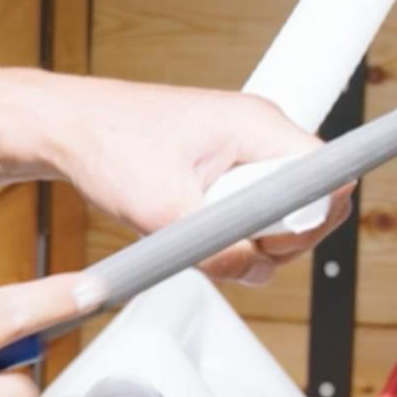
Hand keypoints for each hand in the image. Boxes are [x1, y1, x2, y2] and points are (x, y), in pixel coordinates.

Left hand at [29, 78, 351, 285]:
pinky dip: (228, 233)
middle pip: (309, 203)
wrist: (68, 130)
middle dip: (277, 241)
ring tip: (195, 235)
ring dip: (247, 240)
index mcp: (256, 125)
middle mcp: (258, 133)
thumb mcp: (159, 209)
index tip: (272, 244)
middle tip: (228, 251)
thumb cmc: (106, 145)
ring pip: (278, 214)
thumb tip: (254, 270)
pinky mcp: (224, 169)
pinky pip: (249, 211)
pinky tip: (191, 230)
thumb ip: (215, 247)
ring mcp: (243, 151)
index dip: (312, 221)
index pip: (328, 175)